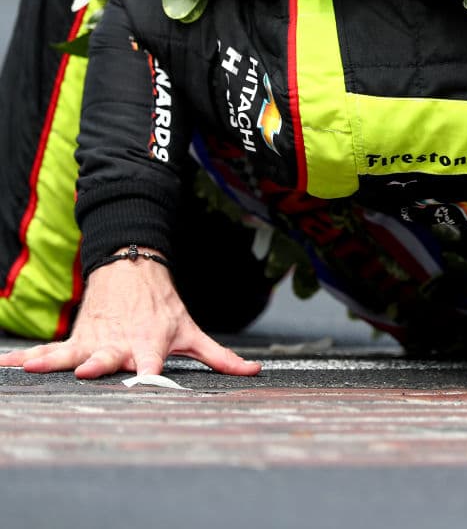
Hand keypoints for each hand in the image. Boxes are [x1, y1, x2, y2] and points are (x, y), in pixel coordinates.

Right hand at [0, 253, 260, 378]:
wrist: (132, 272)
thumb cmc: (163, 308)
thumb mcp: (192, 331)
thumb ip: (220, 357)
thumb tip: (253, 372)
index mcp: (150, 345)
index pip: (153, 364)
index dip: (150, 375)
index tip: (147, 385)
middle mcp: (120, 344)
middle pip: (108, 357)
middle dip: (98, 364)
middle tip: (85, 371)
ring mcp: (95, 341)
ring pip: (72, 353)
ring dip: (53, 361)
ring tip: (31, 367)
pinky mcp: (75, 338)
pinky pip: (49, 350)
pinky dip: (28, 357)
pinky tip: (9, 366)